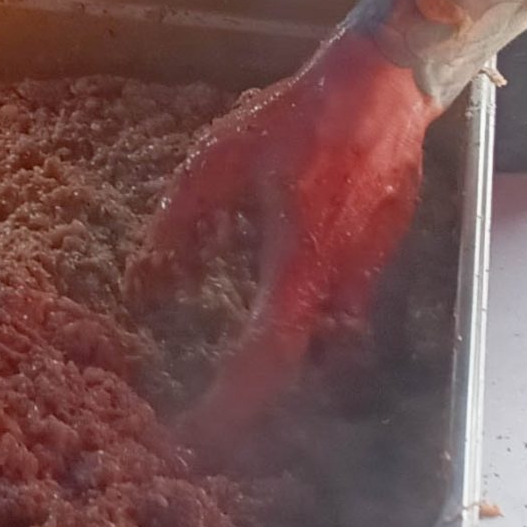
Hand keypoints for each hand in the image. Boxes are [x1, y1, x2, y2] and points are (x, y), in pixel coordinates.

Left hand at [128, 33, 434, 463]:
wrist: (381, 91)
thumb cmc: (301, 119)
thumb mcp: (220, 162)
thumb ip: (181, 225)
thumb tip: (146, 280)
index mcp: (300, 265)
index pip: (265, 362)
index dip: (228, 409)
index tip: (193, 435)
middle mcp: (341, 285)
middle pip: (298, 371)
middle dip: (252, 399)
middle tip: (207, 412)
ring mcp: (368, 277)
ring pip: (326, 349)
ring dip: (283, 362)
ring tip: (235, 364)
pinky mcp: (380, 263)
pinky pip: (341, 316)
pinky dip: (305, 325)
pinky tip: (274, 297)